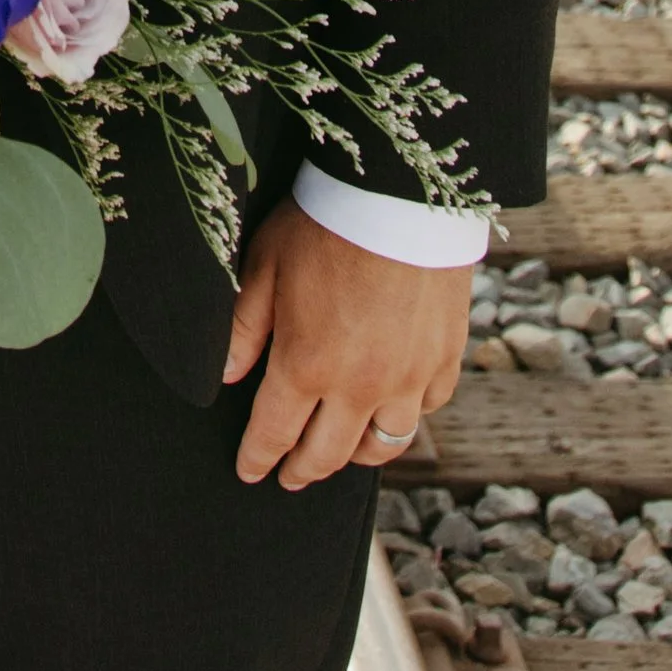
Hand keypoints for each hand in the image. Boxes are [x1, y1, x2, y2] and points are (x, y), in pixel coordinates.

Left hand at [222, 199, 473, 490]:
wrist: (399, 194)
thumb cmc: (323, 222)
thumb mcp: (264, 264)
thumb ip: (244, 328)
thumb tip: (226, 377)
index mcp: (307, 366)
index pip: (275, 434)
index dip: (258, 458)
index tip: (250, 471)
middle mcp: (360, 386)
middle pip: (328, 454)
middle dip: (301, 471)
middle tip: (288, 477)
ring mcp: (410, 377)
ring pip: (383, 445)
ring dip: (355, 455)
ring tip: (339, 452)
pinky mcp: (445, 359)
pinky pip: (426, 409)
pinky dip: (405, 417)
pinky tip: (392, 411)